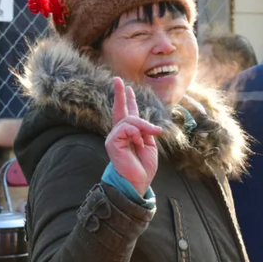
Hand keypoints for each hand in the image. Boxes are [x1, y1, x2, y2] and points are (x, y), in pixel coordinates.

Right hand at [105, 77, 161, 193]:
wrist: (138, 181)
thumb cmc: (144, 166)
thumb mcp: (150, 144)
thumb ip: (146, 131)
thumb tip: (147, 123)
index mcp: (130, 134)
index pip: (128, 113)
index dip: (127, 100)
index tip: (127, 87)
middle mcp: (119, 133)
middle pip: (120, 110)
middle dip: (120, 95)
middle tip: (118, 80)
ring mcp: (114, 137)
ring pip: (129, 120)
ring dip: (143, 127)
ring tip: (146, 140)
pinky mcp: (112, 142)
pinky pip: (126, 129)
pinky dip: (136, 134)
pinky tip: (138, 144)